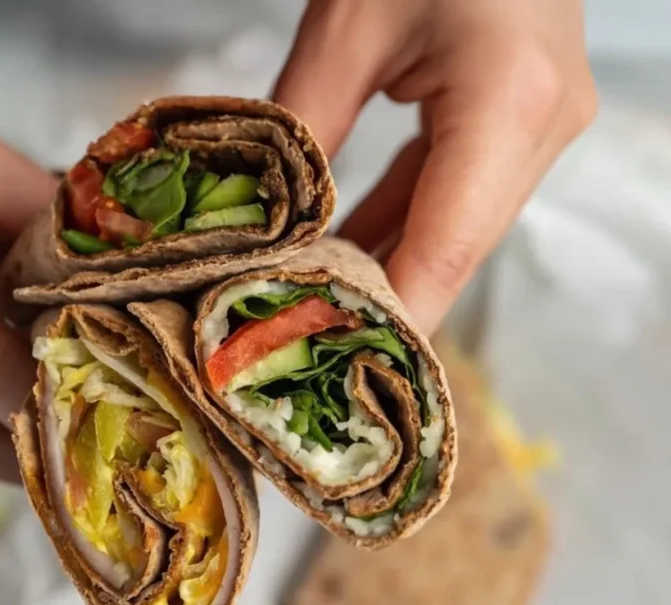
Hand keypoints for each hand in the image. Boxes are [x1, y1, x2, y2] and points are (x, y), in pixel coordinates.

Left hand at [274, 0, 596, 333]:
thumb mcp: (347, 28)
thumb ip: (302, 128)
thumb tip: (259, 219)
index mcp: (507, 105)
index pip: (447, 246)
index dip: (394, 319)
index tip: (341, 374)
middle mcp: (541, 125)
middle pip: (454, 247)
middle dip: (379, 304)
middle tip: (302, 353)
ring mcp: (538, 123)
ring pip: (453, 226)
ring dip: (383, 268)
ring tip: (308, 315)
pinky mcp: (517, 116)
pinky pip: (452, 191)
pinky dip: (397, 225)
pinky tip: (340, 256)